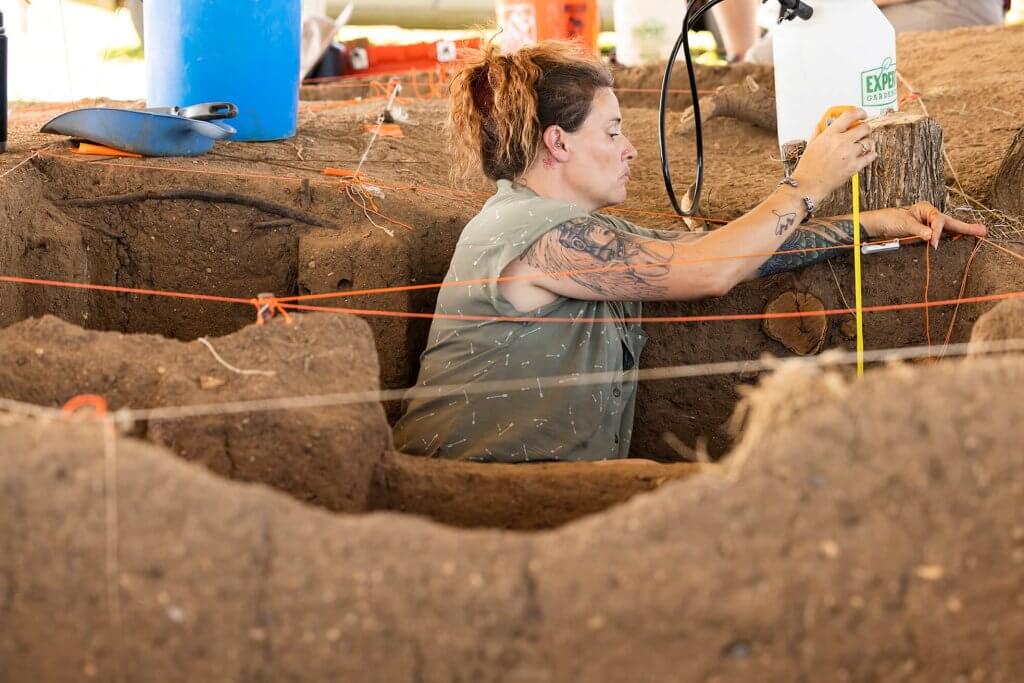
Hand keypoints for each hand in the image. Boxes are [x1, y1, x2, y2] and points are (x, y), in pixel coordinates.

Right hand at [791, 108, 876, 202]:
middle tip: (863, 131)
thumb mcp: (811, 144)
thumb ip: (820, 132)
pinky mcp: (854, 166)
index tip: (862, 114)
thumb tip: (824, 124)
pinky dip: (870, 154)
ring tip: (862, 145)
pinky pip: (870, 156)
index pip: (850, 115)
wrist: (808, 184)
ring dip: (867, 142)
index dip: (859, 112)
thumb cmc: (807, 167)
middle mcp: (842, 142)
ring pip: (869, 142)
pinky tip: (867, 154)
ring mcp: (849, 154)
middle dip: (865, 128)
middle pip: (864, 128)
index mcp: (830, 134)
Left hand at [860, 202, 986, 246]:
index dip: (938, 232)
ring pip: (949, 230)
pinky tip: (960, 239)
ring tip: (979, 233)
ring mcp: (930, 226)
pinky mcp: (926, 235)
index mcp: (926, 209)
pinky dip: (951, 239)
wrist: (879, 226)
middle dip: (966, 228)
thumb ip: (918, 230)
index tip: (933, 243)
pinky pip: (941, 237)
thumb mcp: (904, 224)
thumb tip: (932, 237)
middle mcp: (931, 216)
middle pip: (951, 223)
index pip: (938, 221)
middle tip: (983, 231)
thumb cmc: (890, 220)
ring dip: (962, 232)